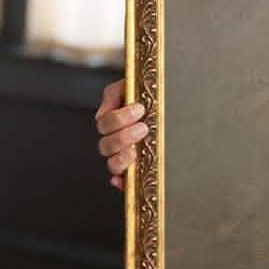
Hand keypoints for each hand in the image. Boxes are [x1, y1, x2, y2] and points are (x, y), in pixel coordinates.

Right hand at [96, 77, 147, 191]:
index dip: (119, 118)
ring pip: (112, 163)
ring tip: (135, 150)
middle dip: (122, 137)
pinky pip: (123, 180)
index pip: (105, 123)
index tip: (139, 109)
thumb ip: (116, 94)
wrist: (162, 99)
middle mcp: (116, 139)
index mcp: (113, 119)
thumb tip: (105, 112)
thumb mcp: (130, 86)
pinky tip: (123, 180)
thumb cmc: (148, 93)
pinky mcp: (135, 167)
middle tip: (143, 128)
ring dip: (121, 159)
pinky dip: (121, 182)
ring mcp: (125, 154)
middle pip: (106, 146)